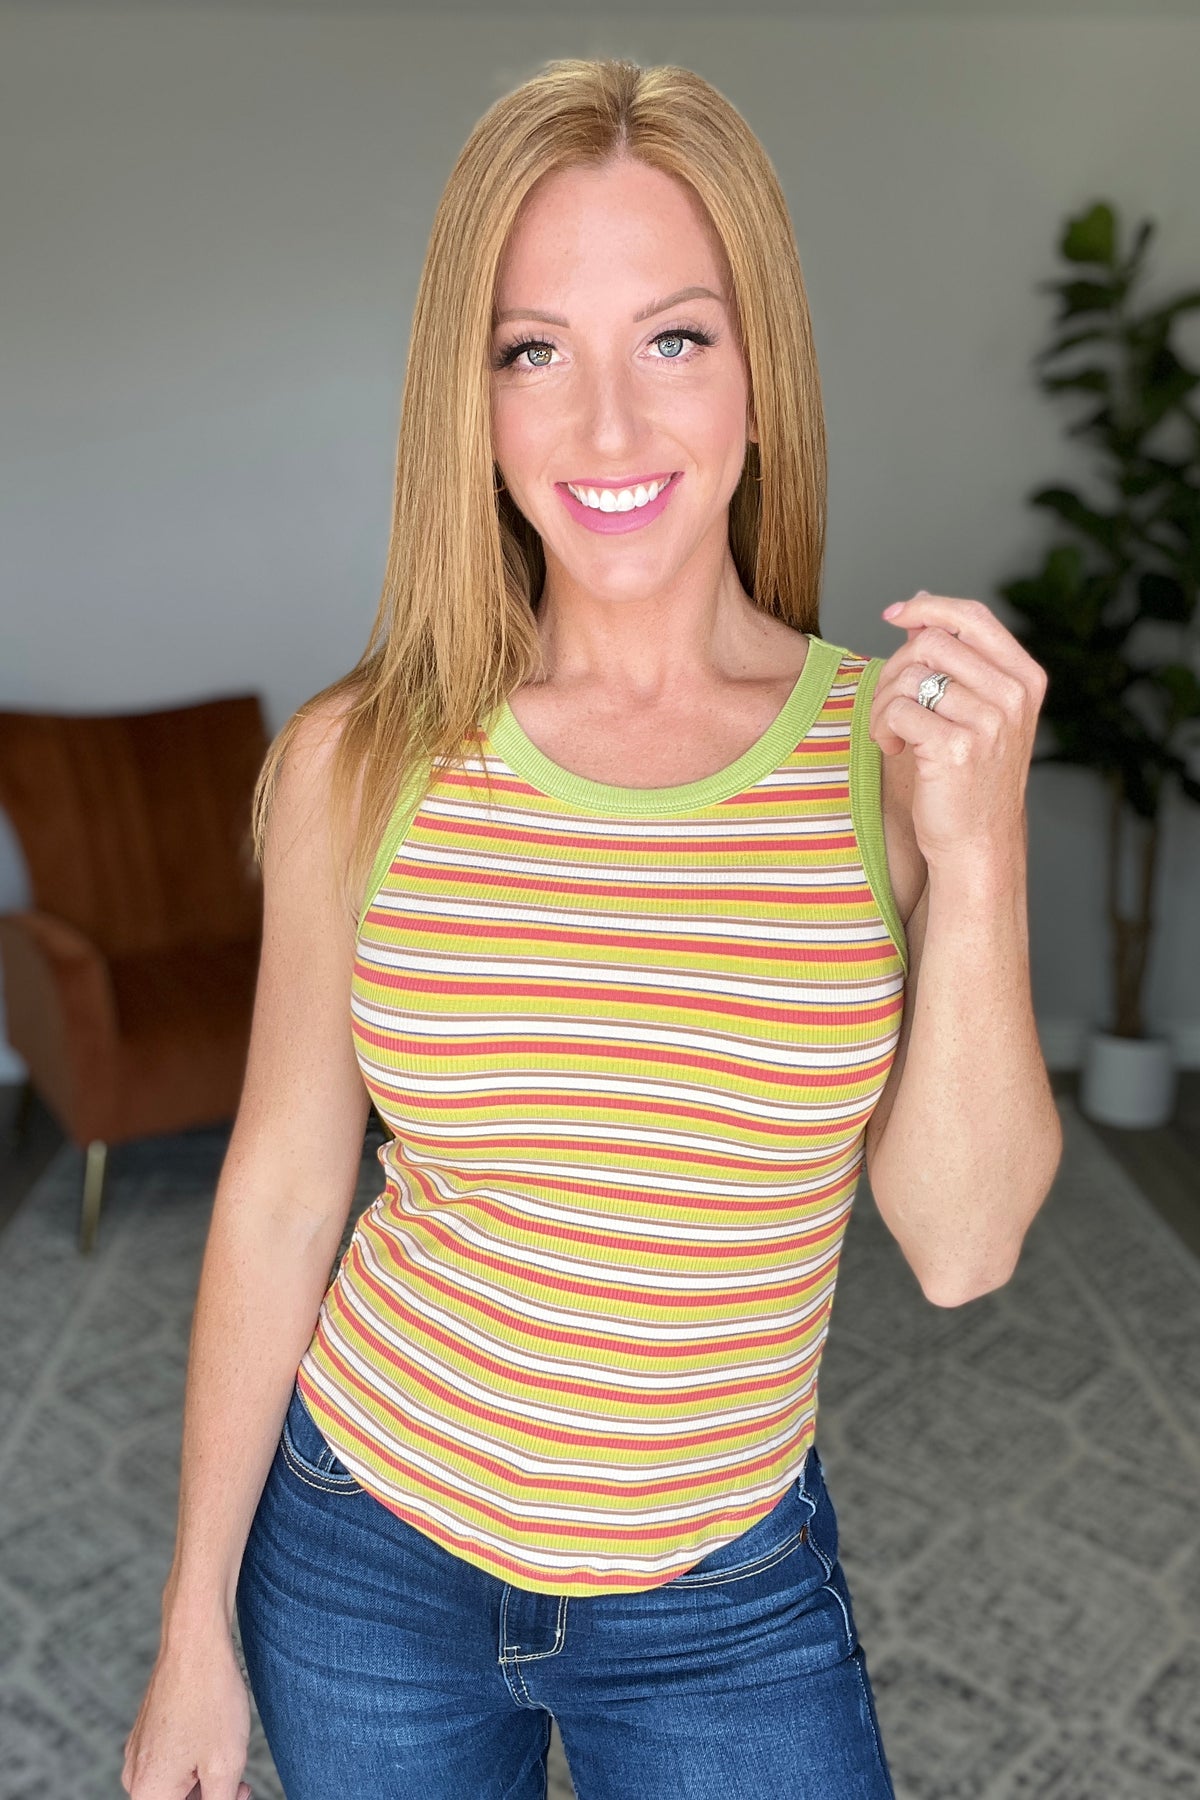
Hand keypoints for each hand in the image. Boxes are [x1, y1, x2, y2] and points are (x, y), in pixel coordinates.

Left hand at [870, 592, 1047, 871]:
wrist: (978, 841)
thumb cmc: (971, 775)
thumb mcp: (977, 709)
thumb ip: (955, 657)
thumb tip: (920, 603)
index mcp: (1024, 678)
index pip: (973, 616)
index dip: (927, 607)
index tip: (893, 615)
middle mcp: (1012, 696)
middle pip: (931, 642)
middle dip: (894, 669)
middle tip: (891, 705)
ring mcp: (988, 723)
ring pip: (909, 677)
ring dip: (884, 704)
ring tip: (893, 732)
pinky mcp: (955, 749)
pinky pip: (897, 710)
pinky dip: (883, 728)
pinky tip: (895, 748)